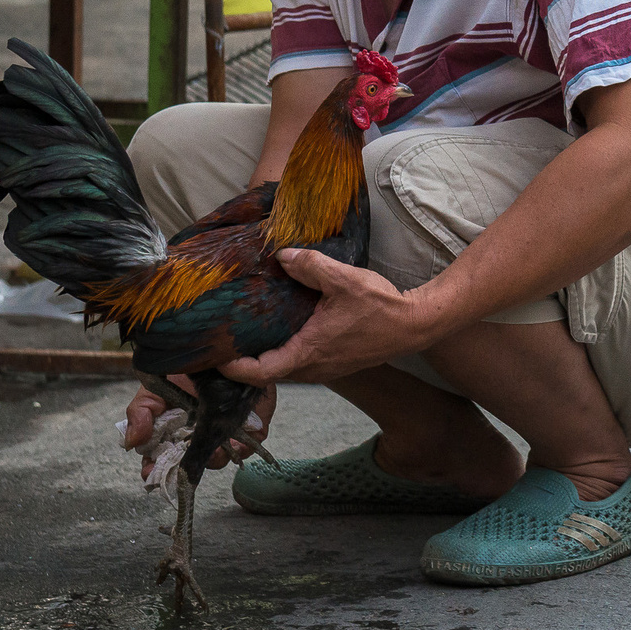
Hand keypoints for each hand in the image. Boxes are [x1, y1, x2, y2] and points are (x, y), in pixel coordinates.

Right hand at [123, 374, 277, 468]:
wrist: (222, 351)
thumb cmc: (186, 370)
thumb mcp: (155, 387)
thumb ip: (141, 412)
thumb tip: (131, 442)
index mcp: (172, 431)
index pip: (160, 458)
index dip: (153, 468)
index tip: (149, 471)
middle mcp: (197, 436)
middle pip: (188, 465)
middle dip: (183, 470)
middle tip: (180, 465)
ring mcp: (223, 434)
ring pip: (216, 460)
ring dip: (211, 459)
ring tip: (210, 448)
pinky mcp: (249, 429)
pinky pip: (245, 448)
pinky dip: (239, 449)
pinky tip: (234, 441)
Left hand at [220, 249, 441, 387]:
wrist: (415, 324)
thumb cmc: (381, 306)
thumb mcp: (343, 279)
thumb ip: (309, 265)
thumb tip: (282, 255)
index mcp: (308, 352)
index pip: (259, 372)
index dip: (232, 367)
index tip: (215, 354)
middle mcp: (313, 367)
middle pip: (266, 374)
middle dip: (243, 362)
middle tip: (225, 340)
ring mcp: (325, 369)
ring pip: (284, 370)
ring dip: (264, 357)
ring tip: (248, 333)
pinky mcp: (334, 363)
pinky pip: (299, 364)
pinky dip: (283, 352)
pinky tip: (282, 329)